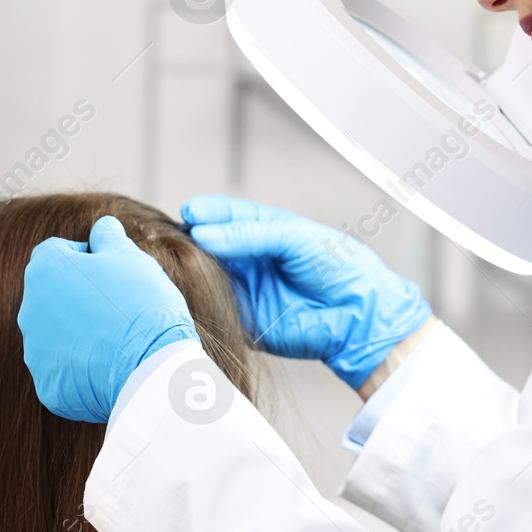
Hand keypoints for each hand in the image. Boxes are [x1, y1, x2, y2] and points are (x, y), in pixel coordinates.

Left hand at [17, 215, 198, 421]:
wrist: (150, 365)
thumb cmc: (141, 303)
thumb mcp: (130, 257)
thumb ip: (108, 237)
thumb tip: (102, 224)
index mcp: (44, 270)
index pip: (56, 252)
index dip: (85, 258)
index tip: (112, 272)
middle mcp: (29, 309)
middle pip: (52, 295)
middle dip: (78, 297)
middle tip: (117, 306)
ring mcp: (35, 351)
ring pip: (55, 333)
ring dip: (78, 331)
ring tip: (116, 338)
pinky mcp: (47, 385)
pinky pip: (62, 370)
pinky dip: (81, 366)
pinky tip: (109, 365)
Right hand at [181, 195, 431, 388]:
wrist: (358, 315)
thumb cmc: (338, 266)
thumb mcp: (294, 237)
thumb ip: (250, 234)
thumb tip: (203, 235)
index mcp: (263, 231)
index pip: (225, 216)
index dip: (206, 213)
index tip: (190, 212)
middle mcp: (248, 258)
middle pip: (207, 245)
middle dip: (189, 240)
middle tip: (174, 237)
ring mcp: (243, 288)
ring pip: (203, 275)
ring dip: (188, 270)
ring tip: (173, 262)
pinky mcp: (241, 320)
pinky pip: (210, 308)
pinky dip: (194, 301)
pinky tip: (182, 293)